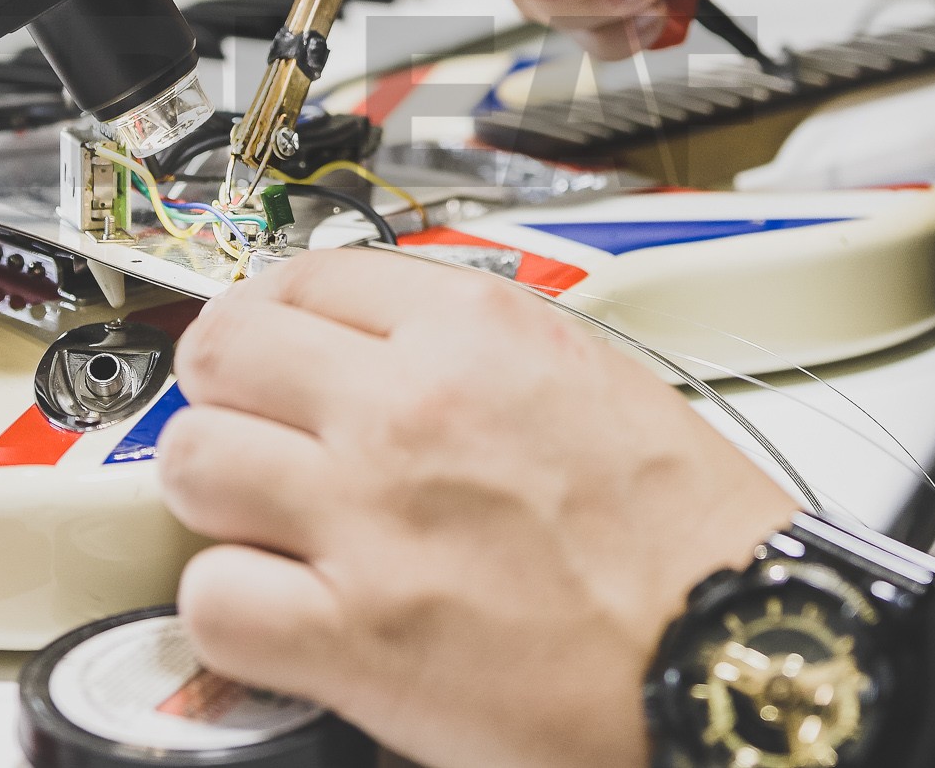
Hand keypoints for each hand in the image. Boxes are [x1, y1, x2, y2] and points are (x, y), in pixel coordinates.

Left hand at [157, 249, 797, 767]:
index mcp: (476, 331)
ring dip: (215, 497)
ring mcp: (372, 518)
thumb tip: (378, 342)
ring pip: (192, 461)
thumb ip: (472, 348)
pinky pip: (212, 598)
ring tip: (262, 524)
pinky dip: (231, 615)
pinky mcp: (356, 634)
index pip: (300, 277)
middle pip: (222, 350)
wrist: (742, 656)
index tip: (271, 350)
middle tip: (249, 428)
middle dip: (224, 391)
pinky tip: (280, 616)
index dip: (272, 318)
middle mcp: (410, 407)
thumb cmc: (692, 538)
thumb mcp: (590, 378)